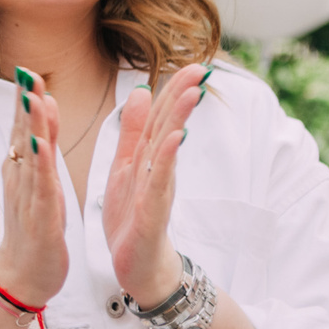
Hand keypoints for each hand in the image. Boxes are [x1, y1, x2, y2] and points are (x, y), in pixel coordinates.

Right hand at [0, 68, 69, 308]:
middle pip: (22, 136)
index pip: (23, 129)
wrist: (22, 277)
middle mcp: (20, 180)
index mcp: (21, 171)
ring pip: (31, 157)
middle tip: (27, 73)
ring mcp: (28, 199)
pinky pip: (41, 189)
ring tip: (35, 99)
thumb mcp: (37, 182)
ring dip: (33, 127)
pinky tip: (43, 148)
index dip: (25, 100)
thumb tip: (41, 109)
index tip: (28, 71)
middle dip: (26, 104)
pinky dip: (41, 167)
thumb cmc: (32, 230)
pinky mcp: (40, 219)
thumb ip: (40, 145)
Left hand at [105, 63, 206, 308]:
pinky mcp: (151, 214)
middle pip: (169, 127)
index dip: (173, 89)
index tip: (192, 61)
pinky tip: (174, 140)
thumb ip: (133, 133)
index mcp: (146, 159)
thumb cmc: (132, 218)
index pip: (160, 117)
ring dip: (178, 121)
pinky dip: (165, 162)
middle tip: (202, 66)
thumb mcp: (127, 168)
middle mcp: (156, 171)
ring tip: (191, 93)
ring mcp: (156, 191)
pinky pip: (159, 184)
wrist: (138, 267)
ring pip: (167, 151)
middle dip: (183, 97)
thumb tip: (140, 93)